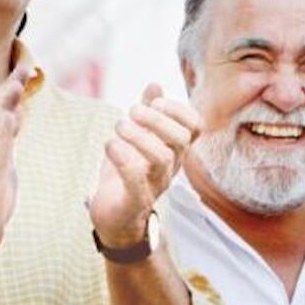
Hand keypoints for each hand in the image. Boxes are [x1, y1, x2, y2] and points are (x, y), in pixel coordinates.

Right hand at [0, 67, 29, 257]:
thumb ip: (7, 137)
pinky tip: (8, 116)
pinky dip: (2, 131)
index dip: (13, 85)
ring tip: (18, 80)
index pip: (1, 106)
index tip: (25, 64)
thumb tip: (13, 115)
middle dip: (12, 83)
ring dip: (6, 101)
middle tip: (25, 61)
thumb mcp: (3, 158)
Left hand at [90, 84, 200, 246]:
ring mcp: (154, 185)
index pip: (195, 127)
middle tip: (131, 112)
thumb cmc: (126, 175)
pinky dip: (121, 156)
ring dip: (137, 135)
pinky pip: (135, 178)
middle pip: (181, 139)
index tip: (156, 102)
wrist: (114, 220)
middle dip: (156, 119)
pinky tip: (109, 145)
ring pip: (161, 157)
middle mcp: (170, 168)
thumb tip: (155, 84)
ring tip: (118, 127)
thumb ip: (148, 113)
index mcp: (174, 151)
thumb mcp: (137, 139)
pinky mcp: (134, 201)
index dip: (179, 109)